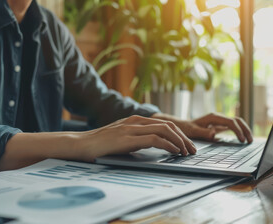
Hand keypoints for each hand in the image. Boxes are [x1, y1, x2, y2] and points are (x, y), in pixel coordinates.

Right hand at [79, 115, 196, 161]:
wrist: (81, 144)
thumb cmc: (101, 144)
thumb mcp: (123, 138)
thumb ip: (138, 138)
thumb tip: (155, 145)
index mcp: (136, 120)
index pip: (164, 123)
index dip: (179, 134)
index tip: (187, 145)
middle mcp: (136, 121)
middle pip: (168, 125)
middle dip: (184, 137)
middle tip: (192, 149)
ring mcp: (131, 128)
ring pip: (164, 130)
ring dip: (179, 141)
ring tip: (186, 152)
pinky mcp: (127, 138)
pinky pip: (154, 139)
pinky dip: (167, 145)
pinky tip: (174, 151)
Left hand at [152, 113, 252, 142]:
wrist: (180, 126)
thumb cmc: (185, 128)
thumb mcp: (192, 131)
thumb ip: (203, 132)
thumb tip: (215, 133)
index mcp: (213, 117)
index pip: (230, 122)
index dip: (238, 131)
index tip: (242, 140)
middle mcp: (217, 117)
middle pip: (237, 120)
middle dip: (245, 129)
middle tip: (250, 141)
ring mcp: (219, 121)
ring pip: (236, 122)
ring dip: (244, 129)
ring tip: (249, 140)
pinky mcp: (219, 125)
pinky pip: (232, 126)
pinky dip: (239, 131)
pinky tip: (242, 139)